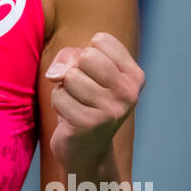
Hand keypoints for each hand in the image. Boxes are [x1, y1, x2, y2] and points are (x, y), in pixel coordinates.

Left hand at [44, 32, 144, 172]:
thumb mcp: (82, 70)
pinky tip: (70, 117)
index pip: (101, 40)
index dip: (86, 54)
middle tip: (81, 91)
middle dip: (74, 70)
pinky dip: (58, 104)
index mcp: (134, 76)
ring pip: (70, 77)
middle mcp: (129, 92)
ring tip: (76, 104)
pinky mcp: (90, 123)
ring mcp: (112, 110)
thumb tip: (56, 74)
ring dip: (64, 89)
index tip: (92, 74)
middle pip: (87, 56)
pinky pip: (59, 96)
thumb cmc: (84, 101)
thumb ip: (69, 57)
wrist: (87, 150)